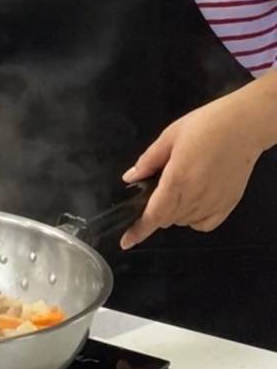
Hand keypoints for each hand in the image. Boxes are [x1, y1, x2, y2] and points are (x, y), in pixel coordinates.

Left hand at [120, 94, 265, 249]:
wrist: (243, 127)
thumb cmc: (205, 126)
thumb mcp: (169, 137)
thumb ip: (148, 161)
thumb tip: (130, 178)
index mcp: (177, 180)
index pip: (154, 214)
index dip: (138, 230)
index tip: (126, 242)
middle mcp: (196, 196)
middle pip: (166, 219)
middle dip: (154, 210)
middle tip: (158, 187)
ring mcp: (214, 203)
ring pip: (183, 221)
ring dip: (173, 212)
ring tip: (179, 186)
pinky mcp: (229, 204)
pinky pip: (205, 224)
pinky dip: (194, 219)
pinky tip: (193, 202)